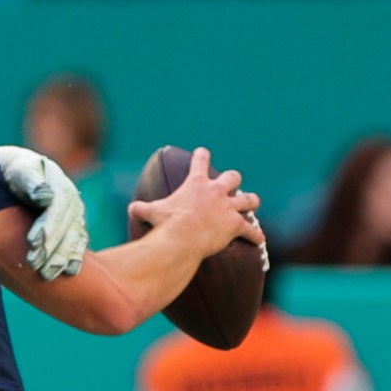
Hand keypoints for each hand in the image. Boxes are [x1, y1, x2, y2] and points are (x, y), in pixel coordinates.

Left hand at [0, 145, 87, 279]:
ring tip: (46, 275)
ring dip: (61, 258)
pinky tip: (69, 273)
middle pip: (65, 228)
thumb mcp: (21, 170)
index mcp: (60, 186)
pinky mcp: (72, 230)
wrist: (18, 174)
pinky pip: (78, 245)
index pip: (56, 209)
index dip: (47, 227)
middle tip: (34, 264)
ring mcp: (74, 217)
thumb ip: (32, 181)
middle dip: (51, 248)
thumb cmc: (16, 172)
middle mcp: (71, 202)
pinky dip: (74, 259)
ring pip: (73, 239)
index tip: (32, 242)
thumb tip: (45, 195)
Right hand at [128, 147, 264, 257]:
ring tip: (252, 202)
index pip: (200, 162)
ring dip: (250, 201)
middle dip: (233, 179)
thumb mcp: (151, 212)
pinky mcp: (235, 225)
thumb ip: (142, 208)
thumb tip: (131, 209)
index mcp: (196, 184)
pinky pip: (250, 230)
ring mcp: (228, 208)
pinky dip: (255, 235)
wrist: (182, 238)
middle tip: (233, 183)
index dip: (201, 156)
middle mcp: (216, 192)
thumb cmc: (167, 223)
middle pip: (233, 177)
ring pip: (248, 199)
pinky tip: (259, 238)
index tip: (203, 151)